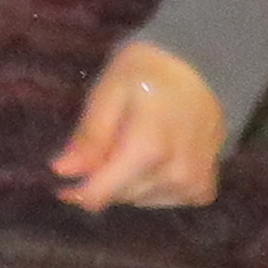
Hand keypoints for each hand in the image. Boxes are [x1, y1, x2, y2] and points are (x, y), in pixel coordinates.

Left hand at [50, 38, 226, 211]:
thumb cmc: (150, 72)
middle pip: (119, 196)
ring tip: (132, 144)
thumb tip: (62, 171)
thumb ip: (89, 136)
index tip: (63, 183)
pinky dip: (151, 186)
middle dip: (102, 179)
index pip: (101, 194)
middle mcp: (175, 176)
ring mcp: (194, 185)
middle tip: (103, 145)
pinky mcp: (204, 190)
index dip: (76, 193)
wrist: (205, 67)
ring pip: (140, 200)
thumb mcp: (110, 91)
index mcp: (149, 150)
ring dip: (126, 182)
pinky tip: (154, 158)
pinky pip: (164, 200)